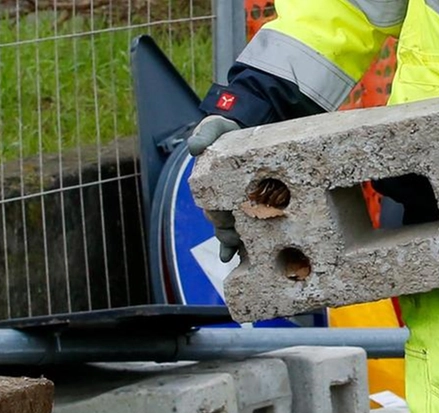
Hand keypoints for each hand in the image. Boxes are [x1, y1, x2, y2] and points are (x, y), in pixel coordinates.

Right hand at [188, 115, 244, 260]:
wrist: (239, 134)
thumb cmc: (223, 133)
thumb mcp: (213, 129)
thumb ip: (203, 136)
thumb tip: (194, 147)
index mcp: (208, 187)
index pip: (211, 207)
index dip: (218, 217)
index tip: (226, 220)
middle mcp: (217, 200)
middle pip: (221, 223)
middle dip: (227, 233)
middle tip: (237, 238)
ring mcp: (230, 205)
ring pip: (230, 230)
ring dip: (234, 242)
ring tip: (242, 252)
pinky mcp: (244, 208)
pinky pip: (241, 230)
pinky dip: (238, 245)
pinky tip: (239, 256)